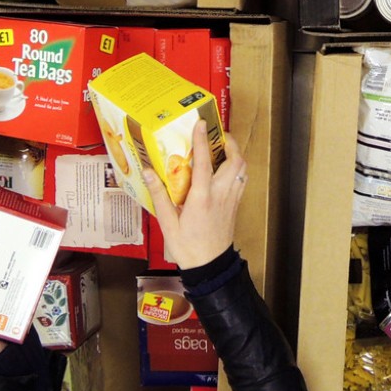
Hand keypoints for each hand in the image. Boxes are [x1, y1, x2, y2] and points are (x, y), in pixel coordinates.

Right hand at [142, 119, 247, 269]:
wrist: (210, 266)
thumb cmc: (187, 246)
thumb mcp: (166, 222)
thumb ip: (159, 195)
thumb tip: (148, 171)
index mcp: (202, 198)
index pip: (204, 162)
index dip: (202, 141)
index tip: (200, 124)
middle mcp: (221, 194)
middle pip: (234, 160)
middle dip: (228, 142)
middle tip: (216, 133)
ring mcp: (232, 199)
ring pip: (242, 168)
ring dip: (235, 153)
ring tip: (221, 146)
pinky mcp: (236, 204)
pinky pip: (242, 179)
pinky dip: (237, 167)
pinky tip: (226, 167)